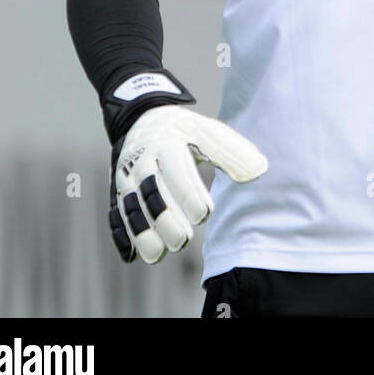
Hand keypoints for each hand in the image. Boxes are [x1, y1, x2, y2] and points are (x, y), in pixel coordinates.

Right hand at [109, 105, 268, 263]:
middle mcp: (142, 161)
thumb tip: (259, 170)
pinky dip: (121, 235)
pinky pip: (114, 214)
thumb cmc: (183, 131)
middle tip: (183, 241)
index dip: (189, 194)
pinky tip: (131, 255)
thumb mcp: (207, 131)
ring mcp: (125, 178)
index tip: (204, 215)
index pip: (176, 170)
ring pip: (129, 207)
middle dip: (164, 219)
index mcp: (166, 143)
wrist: (142, 119)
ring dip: (141, 232)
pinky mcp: (116, 191)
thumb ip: (231, 152)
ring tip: (157, 255)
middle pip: (150, 192)